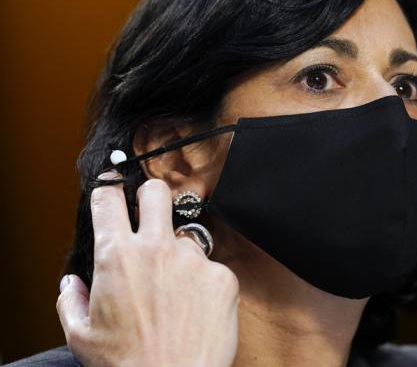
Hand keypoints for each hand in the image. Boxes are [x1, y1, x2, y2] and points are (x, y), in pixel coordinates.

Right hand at [56, 173, 238, 366]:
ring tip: (173, 292)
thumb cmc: (126, 364)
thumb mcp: (81, 335)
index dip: (107, 190)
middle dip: (149, 196)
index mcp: (117, 256)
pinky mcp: (221, 275)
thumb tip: (72, 282)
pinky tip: (195, 309)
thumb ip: (71, 300)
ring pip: (185, 237)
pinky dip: (202, 283)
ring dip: (178, 254)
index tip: (110, 190)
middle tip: (149, 213)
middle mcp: (156, 249)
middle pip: (155, 192)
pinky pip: (210, 267)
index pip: (108, 200)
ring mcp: (193, 259)